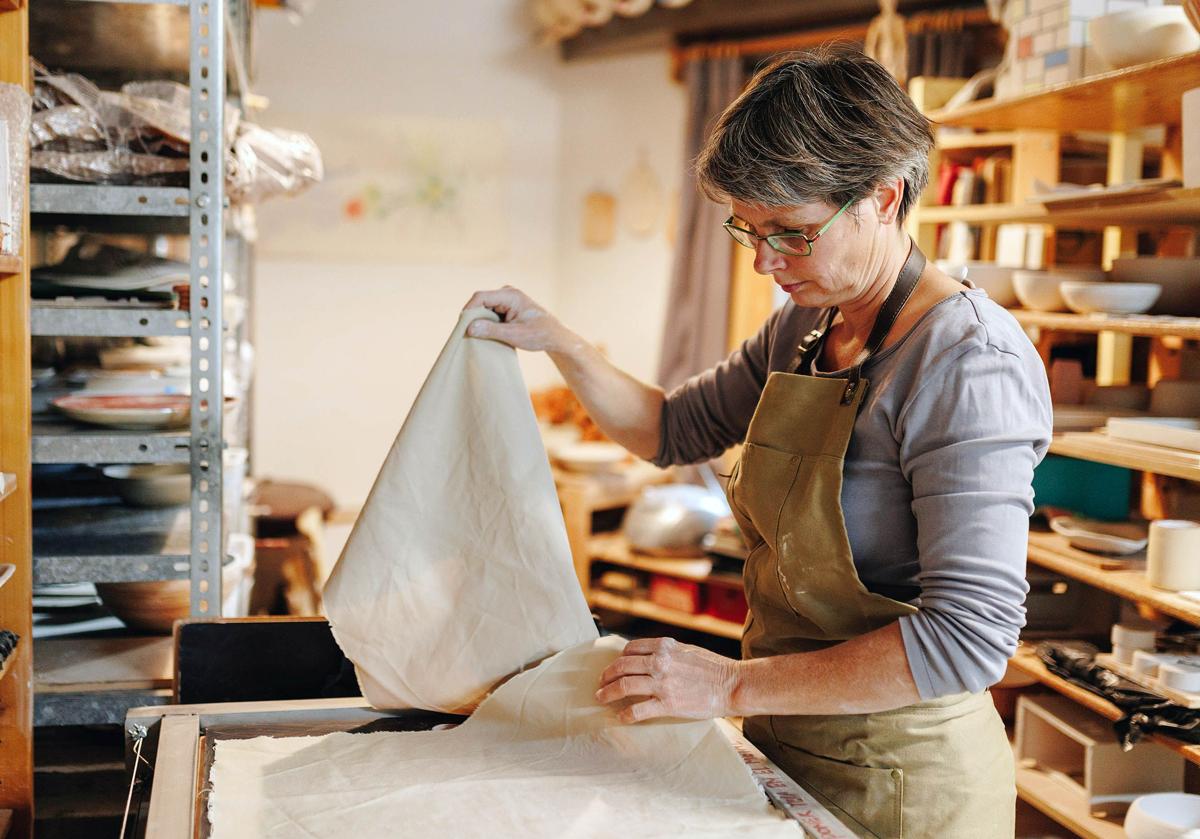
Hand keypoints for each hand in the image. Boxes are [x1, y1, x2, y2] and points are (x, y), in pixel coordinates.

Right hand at [463, 286, 572, 353]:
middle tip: (467, 334)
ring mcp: (506, 300)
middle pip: (481, 302)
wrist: (554, 337)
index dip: (469, 311)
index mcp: (510, 295)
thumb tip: (469, 327)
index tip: (463, 327)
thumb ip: (491, 330)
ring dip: (480, 321)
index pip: (480, 297)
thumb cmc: (538, 335)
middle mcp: (507, 293)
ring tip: (477, 337)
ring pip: (484, 308)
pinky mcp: (506, 307)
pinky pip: (490, 312)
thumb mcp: (514, 335)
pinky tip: (486, 335)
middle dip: (473, 317)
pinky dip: (486, 323)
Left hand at [595, 637, 740, 723]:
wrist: (732, 684)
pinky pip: (638, 710)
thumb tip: (648, 657)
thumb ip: (667, 652)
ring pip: (623, 686)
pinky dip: (625, 714)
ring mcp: (662, 683)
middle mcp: (659, 662)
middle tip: (600, 683)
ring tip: (601, 698)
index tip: (615, 667)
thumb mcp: (687, 650)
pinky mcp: (667, 704)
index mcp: (664, 647)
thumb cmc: (713, 667)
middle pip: (621, 667)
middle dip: (607, 676)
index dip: (618, 659)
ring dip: (607, 693)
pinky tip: (621, 717)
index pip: (630, 649)